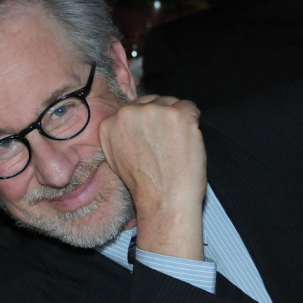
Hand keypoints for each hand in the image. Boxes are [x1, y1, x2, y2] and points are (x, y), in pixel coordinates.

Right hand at [100, 95, 205, 259]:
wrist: (164, 200)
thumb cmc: (144, 185)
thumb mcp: (116, 158)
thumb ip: (120, 135)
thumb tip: (132, 122)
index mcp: (110, 124)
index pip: (132, 109)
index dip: (145, 123)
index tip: (151, 138)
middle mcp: (128, 113)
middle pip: (151, 102)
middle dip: (160, 118)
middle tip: (164, 144)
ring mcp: (154, 111)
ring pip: (171, 103)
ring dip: (176, 120)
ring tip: (174, 146)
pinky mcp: (178, 114)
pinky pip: (190, 107)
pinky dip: (193, 123)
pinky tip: (186, 142)